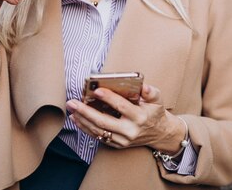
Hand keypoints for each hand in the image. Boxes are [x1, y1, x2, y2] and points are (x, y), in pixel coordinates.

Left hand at [66, 84, 184, 153]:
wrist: (160, 133)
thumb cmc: (155, 112)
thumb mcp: (158, 99)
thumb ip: (151, 92)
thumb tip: (143, 86)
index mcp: (140, 116)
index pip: (122, 107)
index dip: (109, 98)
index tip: (96, 90)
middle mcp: (130, 130)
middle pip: (104, 121)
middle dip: (85, 111)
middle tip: (72, 102)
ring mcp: (123, 139)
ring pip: (98, 130)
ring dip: (82, 120)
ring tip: (71, 109)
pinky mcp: (117, 145)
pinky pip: (98, 137)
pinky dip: (86, 128)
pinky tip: (76, 119)